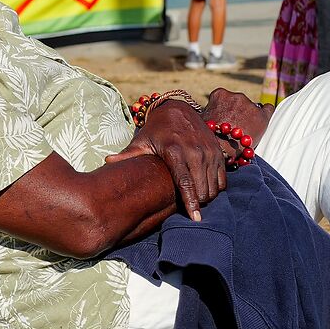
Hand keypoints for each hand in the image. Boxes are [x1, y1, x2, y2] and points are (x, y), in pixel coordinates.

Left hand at [133, 99, 229, 220]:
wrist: (178, 109)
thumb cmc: (156, 131)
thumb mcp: (141, 141)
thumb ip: (127, 155)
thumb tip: (107, 162)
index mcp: (174, 151)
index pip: (185, 182)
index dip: (191, 202)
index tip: (195, 219)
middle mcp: (194, 150)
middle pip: (202, 188)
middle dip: (198, 202)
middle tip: (189, 208)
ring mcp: (208, 151)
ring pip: (213, 185)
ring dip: (207, 197)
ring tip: (196, 200)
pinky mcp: (218, 151)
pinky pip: (222, 178)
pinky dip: (216, 188)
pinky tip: (205, 189)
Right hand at [202, 87, 269, 146]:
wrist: (221, 150)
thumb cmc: (207, 136)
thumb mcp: (200, 120)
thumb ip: (205, 112)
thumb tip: (201, 114)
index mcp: (219, 94)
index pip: (224, 98)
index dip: (224, 109)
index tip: (223, 118)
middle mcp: (235, 96)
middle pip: (238, 102)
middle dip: (236, 112)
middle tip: (234, 127)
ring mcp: (249, 105)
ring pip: (251, 108)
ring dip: (248, 116)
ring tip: (244, 131)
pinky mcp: (262, 115)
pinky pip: (268, 109)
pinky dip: (267, 111)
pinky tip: (266, 113)